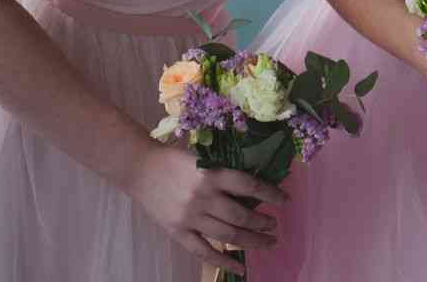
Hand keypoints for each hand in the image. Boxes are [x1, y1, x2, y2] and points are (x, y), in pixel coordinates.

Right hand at [125, 142, 286, 274]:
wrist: (140, 169)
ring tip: (269, 242)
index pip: (250, 187)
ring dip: (252, 241)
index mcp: (213, 175)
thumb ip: (226, 175)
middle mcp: (204, 197)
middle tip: (275, 225)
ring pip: (228, 235)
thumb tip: (256, 190)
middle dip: (263, 223)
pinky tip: (241, 267)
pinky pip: (203, 252)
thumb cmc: (176, 160)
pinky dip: (224, 261)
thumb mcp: (205, 160)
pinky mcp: (177, 232)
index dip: (271, 194)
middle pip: (241, 216)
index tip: (285, 200)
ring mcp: (190, 217)